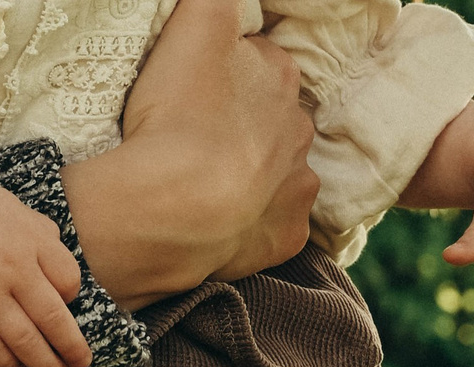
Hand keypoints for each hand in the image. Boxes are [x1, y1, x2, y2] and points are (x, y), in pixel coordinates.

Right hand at [0, 183, 94, 366]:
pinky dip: (9, 363)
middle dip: (71, 347)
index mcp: (32, 242)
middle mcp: (13, 269)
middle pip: (53, 318)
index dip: (73, 299)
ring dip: (45, 364)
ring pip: (25, 340)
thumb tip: (63, 277)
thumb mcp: (19, 212)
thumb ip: (44, 239)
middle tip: (81, 363)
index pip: (69, 281)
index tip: (68, 306)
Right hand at [61, 0, 318, 309]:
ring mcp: (297, 186)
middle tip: (197, 141)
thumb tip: (229, 4)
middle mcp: (300, 129)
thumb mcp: (198, 25)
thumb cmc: (178, 116)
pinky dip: (253, 226)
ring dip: (252, 176)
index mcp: (280, 76)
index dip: (222, 76)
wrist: (173, 209)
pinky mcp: (287, 236)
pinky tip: (221, 224)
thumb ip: (217, 2)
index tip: (192, 94)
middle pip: (271, 119)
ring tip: (206, 186)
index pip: (257, 63)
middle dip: (244, 127)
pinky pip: (274, 226)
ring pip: (279, 173)